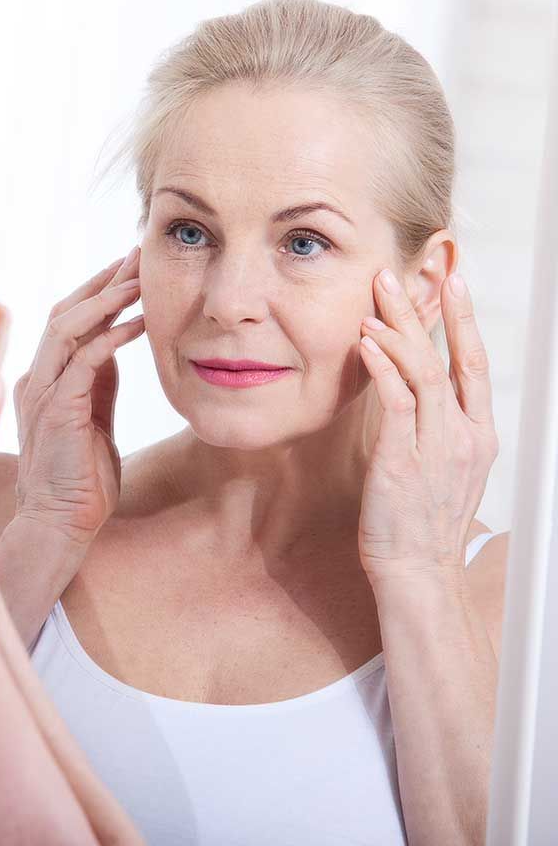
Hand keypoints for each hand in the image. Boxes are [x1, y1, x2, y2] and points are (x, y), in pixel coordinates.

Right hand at [13, 247, 145, 544]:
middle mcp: (36, 378)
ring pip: (67, 327)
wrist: (60, 525)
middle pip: (64, 312)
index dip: (96, 290)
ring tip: (139, 277)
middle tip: (136, 255)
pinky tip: (141, 322)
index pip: (66, 320)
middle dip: (101, 281)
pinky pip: (85, 359)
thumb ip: (99, 381)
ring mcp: (42, 392)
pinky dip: (112, 335)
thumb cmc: (80, 480)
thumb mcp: (94, 418)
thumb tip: (116, 343)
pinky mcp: (57, 410)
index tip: (128, 267)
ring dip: (106, 298)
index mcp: (43, 379)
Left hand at [356, 267, 499, 581]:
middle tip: (400, 273)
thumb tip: (407, 386)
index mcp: (477, 435)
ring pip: (425, 374)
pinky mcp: (404, 463)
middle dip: (426, 312)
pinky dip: (384, 370)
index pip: (474, 364)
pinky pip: (397, 405)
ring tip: (375, 300)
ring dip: (400, 332)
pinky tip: (368, 344)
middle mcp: (464, 437)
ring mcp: (437, 450)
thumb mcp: (439, 466)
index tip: (451, 281)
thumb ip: (431, 425)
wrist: (417, 572)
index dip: (464, 321)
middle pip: (449, 359)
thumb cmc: (419, 521)